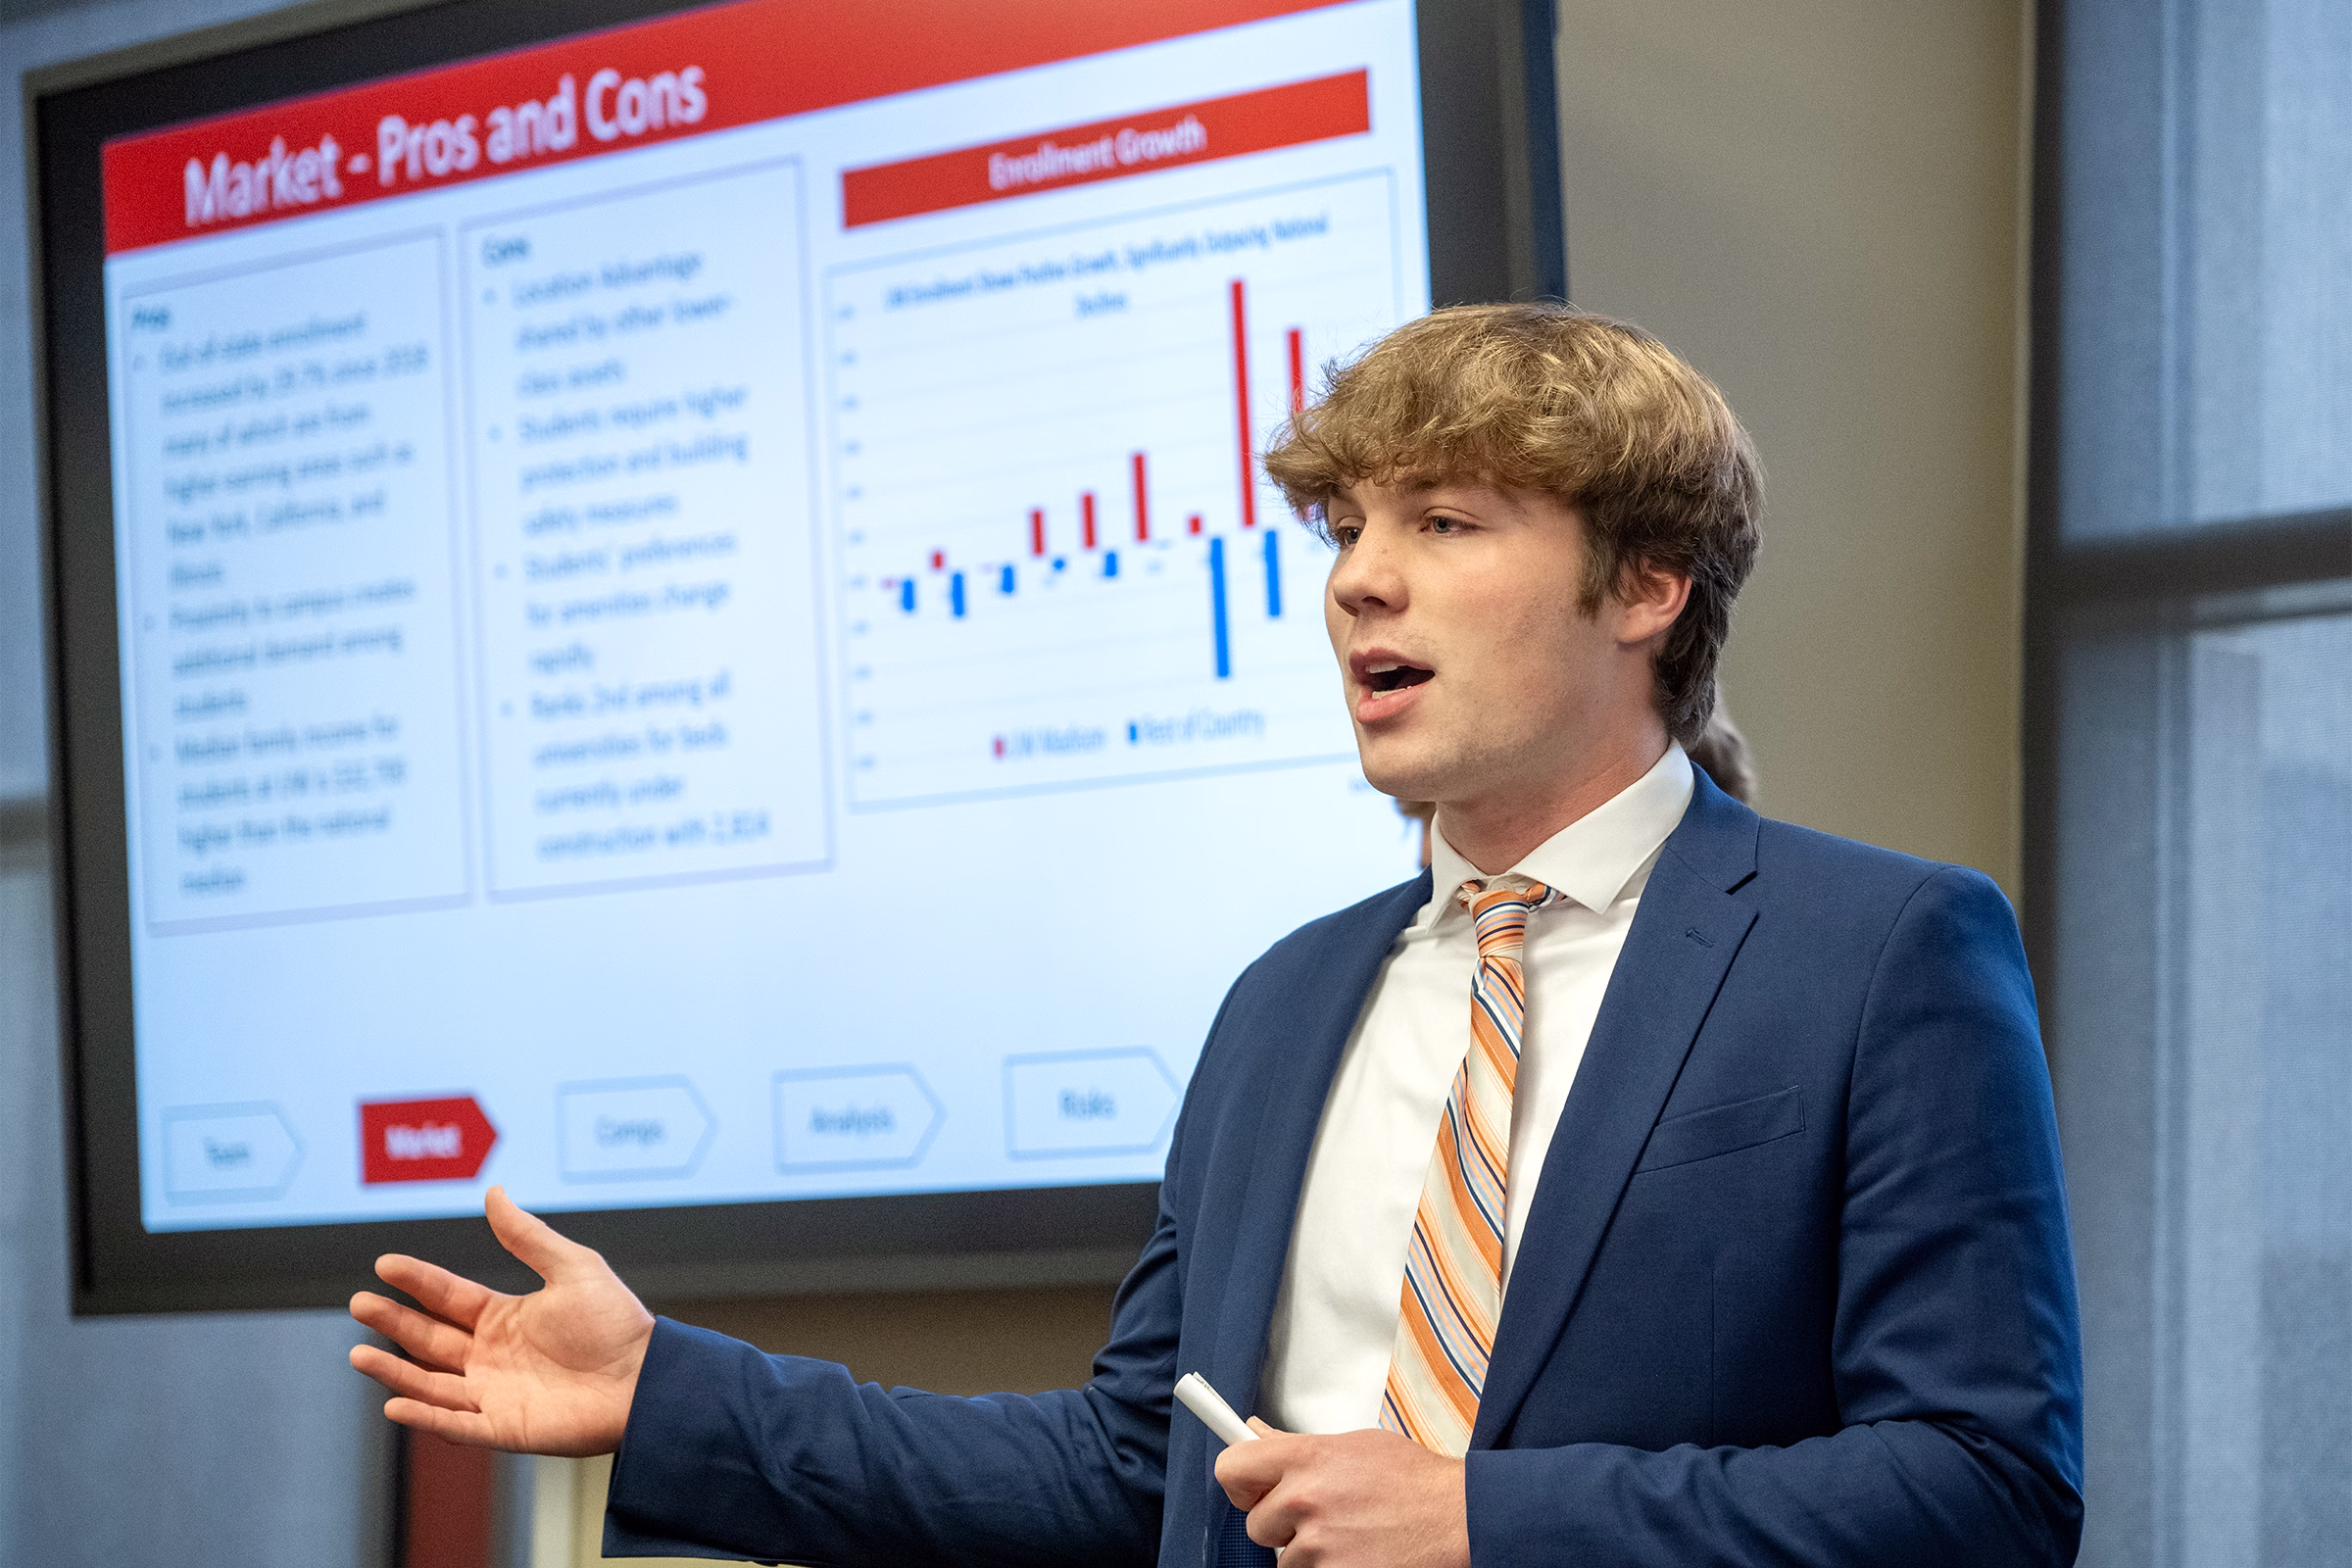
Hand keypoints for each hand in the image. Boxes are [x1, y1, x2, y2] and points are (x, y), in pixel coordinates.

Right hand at [347, 1186, 654, 1454]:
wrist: (647, 1378)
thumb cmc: (615, 1324)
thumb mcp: (571, 1268)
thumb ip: (527, 1237)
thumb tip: (494, 1193)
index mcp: (506, 1319)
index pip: (449, 1297)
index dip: (417, 1281)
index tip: (383, 1264)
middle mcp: (493, 1357)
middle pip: (430, 1339)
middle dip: (393, 1323)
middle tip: (358, 1303)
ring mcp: (495, 1394)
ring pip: (431, 1383)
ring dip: (394, 1371)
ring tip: (359, 1353)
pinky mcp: (504, 1428)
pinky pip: (456, 1425)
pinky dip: (424, 1417)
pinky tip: (394, 1404)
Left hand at [1214, 1420, 1470, 1567]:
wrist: (1459, 1517)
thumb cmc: (1414, 1480)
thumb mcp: (1355, 1445)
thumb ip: (1299, 1446)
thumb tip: (1256, 1434)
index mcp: (1307, 1457)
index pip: (1231, 1468)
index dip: (1240, 1482)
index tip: (1250, 1488)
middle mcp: (1305, 1499)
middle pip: (1256, 1524)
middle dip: (1282, 1525)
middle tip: (1318, 1517)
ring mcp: (1318, 1544)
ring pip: (1285, 1559)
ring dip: (1309, 1554)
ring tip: (1350, 1536)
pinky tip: (1358, 1554)